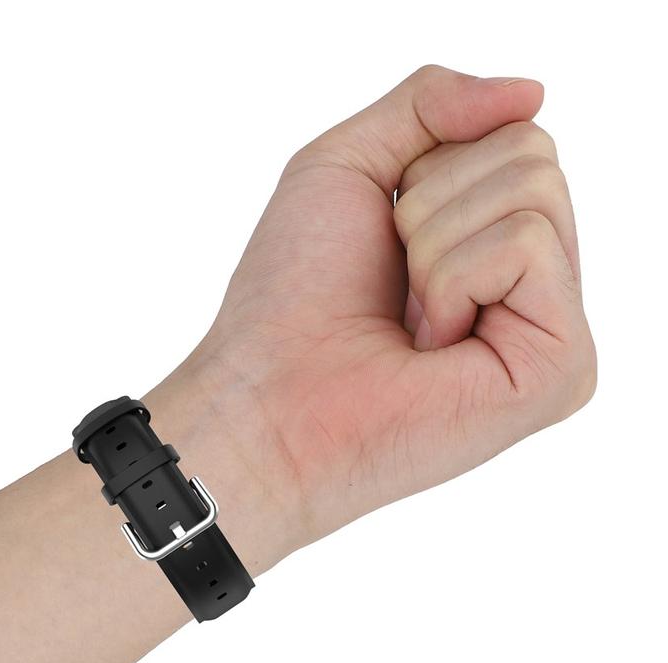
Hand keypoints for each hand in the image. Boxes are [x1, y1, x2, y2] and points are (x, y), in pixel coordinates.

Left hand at [148, 65, 595, 554]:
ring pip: (534, 193)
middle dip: (432, 201)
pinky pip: (529, 245)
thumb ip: (429, 104)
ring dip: (434, 246)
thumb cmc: (293, 294)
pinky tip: (434, 345)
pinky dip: (453, 279)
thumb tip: (533, 91)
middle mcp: (530, 284)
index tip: (385, 236)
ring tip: (410, 322)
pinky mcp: (563, 367)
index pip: (514, 135)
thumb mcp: (346, 165)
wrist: (271, 399)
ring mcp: (552, 328)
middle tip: (395, 285)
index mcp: (489, 241)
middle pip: (532, 154)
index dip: (429, 163)